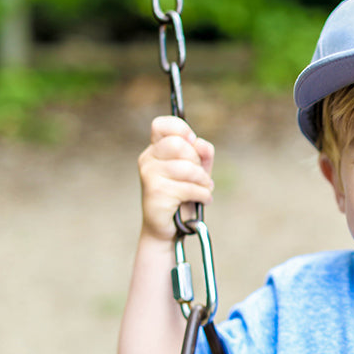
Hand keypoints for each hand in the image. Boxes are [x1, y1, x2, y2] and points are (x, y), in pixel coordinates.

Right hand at [138, 116, 214, 240]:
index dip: (181, 129)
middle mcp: (148, 159)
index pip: (161, 125)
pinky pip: (188, 188)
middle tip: (200, 176)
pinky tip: (203, 200)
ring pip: (187, 168)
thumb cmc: (183, 196)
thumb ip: (202, 154)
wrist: (169, 228)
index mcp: (156, 150)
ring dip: (203, 181)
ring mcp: (149, 175)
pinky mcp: (155, 192)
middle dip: (197, 161)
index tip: (192, 142)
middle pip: (179, 144)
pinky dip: (203, 195)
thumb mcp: (198, 171)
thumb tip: (201, 144)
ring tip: (204, 190)